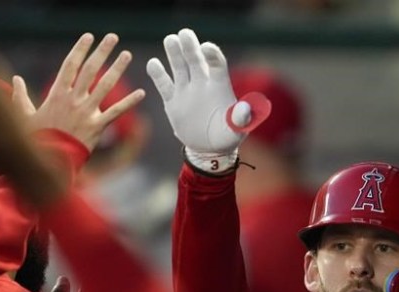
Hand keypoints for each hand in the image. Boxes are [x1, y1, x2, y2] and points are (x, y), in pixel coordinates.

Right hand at [16, 32, 144, 152]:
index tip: (89, 36)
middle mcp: (73, 99)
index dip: (80, 49)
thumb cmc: (36, 138)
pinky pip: (116, 112)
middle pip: (90, 69)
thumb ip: (20, 95)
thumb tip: (14, 79)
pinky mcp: (97, 126)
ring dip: (117, 68)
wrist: (48, 160)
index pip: (70, 64)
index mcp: (57, 93)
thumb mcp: (24, 114)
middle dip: (101, 51)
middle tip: (112, 37)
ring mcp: (86, 112)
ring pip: (105, 85)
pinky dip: (129, 102)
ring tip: (127, 54)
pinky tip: (142, 93)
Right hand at [146, 28, 256, 157]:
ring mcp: (186, 91)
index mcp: (219, 87)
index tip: (206, 48)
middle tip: (184, 33)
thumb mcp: (236, 131)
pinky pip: (164, 85)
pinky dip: (158, 74)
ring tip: (170, 40)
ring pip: (179, 67)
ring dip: (174, 53)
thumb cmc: (227, 137)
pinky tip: (153, 63)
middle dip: (190, 47)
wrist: (209, 149)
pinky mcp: (172, 101)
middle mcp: (202, 84)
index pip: (217, 65)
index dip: (212, 55)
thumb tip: (245, 109)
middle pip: (196, 60)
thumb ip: (241, 119)